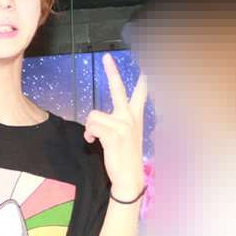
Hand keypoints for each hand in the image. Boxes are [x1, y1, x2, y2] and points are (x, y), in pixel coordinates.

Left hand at [84, 54, 147, 200]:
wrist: (129, 177)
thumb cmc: (125, 156)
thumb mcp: (128, 136)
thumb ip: (118, 123)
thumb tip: (96, 122)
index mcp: (135, 116)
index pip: (141, 92)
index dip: (144, 78)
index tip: (146, 65)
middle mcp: (130, 117)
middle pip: (118, 88)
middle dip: (112, 71)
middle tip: (106, 57)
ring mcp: (123, 125)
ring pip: (94, 115)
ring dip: (90, 128)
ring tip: (95, 137)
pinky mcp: (113, 134)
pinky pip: (92, 126)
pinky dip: (88, 135)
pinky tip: (93, 141)